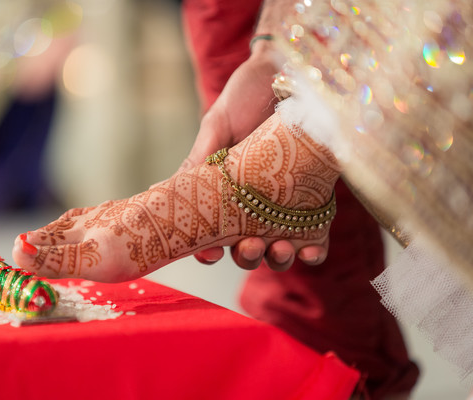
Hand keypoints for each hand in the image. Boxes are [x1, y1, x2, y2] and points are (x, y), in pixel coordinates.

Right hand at [181, 45, 329, 270]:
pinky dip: (312, 252)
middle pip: (245, 247)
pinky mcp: (316, 200)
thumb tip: (165, 189)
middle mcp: (253, 203)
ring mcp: (284, 205)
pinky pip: (315, 238)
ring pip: (278, 248)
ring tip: (281, 248)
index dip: (207, 249)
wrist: (289, 69)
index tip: (210, 254)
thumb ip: (200, 157)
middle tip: (250, 246)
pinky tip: (309, 251)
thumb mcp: (216, 124)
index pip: (212, 231)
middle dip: (246, 256)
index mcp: (223, 191)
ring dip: (277, 259)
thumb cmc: (245, 94)